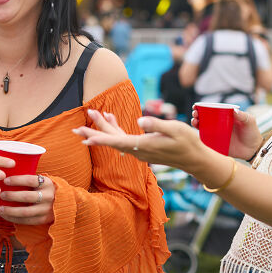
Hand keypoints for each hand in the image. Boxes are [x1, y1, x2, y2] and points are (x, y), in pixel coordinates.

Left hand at [0, 174, 55, 225]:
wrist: (60, 202)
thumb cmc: (43, 189)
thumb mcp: (41, 181)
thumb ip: (29, 179)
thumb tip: (6, 174)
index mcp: (47, 183)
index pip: (30, 180)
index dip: (17, 180)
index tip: (5, 180)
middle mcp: (48, 196)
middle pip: (27, 197)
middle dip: (12, 196)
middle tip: (1, 194)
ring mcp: (46, 209)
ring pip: (25, 212)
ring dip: (10, 210)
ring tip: (0, 209)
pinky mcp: (43, 219)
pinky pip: (26, 221)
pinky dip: (13, 219)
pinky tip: (5, 215)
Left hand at [73, 109, 208, 174]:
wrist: (196, 158)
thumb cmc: (187, 142)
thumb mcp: (175, 129)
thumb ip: (156, 125)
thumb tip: (140, 121)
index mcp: (144, 146)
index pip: (117, 142)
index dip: (100, 139)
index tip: (85, 138)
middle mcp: (139, 150)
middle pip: (112, 140)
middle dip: (94, 132)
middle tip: (75, 128)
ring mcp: (141, 151)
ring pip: (118, 138)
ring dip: (104, 128)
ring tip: (93, 114)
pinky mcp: (144, 148)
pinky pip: (125, 139)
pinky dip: (116, 129)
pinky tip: (111, 120)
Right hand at [191, 106, 261, 159]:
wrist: (253, 150)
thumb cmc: (252, 133)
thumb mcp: (250, 122)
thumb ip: (243, 116)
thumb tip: (234, 110)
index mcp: (225, 116)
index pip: (212, 110)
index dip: (202, 107)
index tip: (196, 106)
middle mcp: (219, 124)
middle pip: (204, 118)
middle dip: (197, 114)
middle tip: (195, 114)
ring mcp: (217, 134)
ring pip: (202, 127)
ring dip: (196, 123)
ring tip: (195, 121)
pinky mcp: (216, 143)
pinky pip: (206, 140)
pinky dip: (199, 137)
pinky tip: (197, 134)